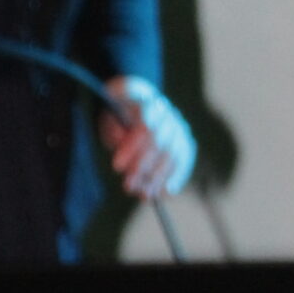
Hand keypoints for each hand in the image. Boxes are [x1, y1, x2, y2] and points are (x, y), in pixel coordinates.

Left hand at [99, 75, 195, 200]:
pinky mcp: (185, 141)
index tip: (116, 166)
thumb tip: (121, 145)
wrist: (135, 105)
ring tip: (143, 195)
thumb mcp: (108, 118)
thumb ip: (114, 130)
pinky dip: (175, 177)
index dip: (131, 147)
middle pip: (159, 141)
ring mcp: (178, 126)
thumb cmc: (117, 113)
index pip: (143, 124)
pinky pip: (184, 160)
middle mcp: (165, 111)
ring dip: (158, 177)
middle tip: (128, 185)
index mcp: (143, 97)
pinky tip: (165, 192)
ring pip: (172, 153)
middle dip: (142, 167)